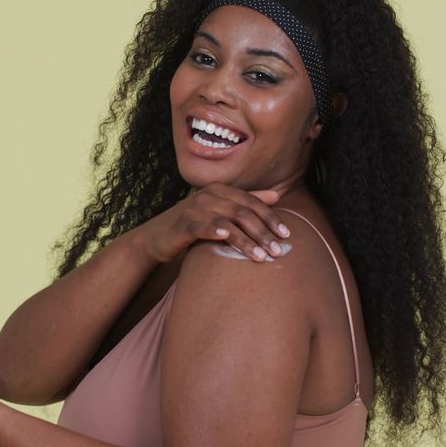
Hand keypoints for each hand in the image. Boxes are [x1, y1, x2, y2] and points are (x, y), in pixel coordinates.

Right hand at [134, 183, 290, 263]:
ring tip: (262, 256)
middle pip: (243, 213)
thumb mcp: (221, 211)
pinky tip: (227, 238)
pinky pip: (202, 227)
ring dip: (247, 240)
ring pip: (228, 222)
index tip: (286, 235)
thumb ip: (247, 201)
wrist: (159, 237)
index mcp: (221, 189)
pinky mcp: (183, 224)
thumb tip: (277, 195)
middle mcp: (208, 195)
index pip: (252, 202)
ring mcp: (195, 209)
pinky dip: (215, 231)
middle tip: (278, 251)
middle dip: (264, 232)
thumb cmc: (195, 224)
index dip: (271, 218)